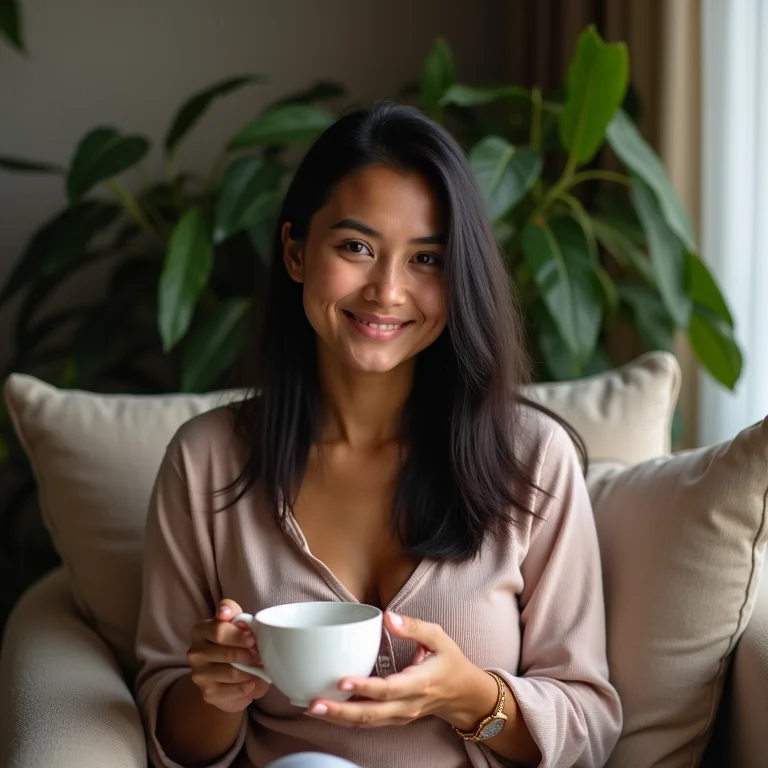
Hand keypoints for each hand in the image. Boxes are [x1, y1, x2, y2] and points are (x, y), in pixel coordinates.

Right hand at [187, 599, 270, 712]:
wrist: (224, 674)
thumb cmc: (233, 641)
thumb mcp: (234, 621)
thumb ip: (230, 611)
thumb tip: (224, 612)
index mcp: (200, 630)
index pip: (218, 630)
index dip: (238, 635)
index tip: (252, 639)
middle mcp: (195, 652)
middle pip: (225, 653)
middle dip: (248, 654)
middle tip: (260, 654)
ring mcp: (199, 674)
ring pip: (231, 673)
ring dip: (251, 671)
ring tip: (260, 667)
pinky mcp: (207, 693)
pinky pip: (233, 691)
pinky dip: (248, 687)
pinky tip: (253, 682)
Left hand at [305, 611, 497, 729]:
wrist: (464, 696)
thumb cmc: (450, 663)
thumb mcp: (439, 638)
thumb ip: (414, 627)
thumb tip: (387, 616)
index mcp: (420, 683)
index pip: (389, 689)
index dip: (366, 688)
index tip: (342, 681)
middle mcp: (408, 705)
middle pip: (371, 714)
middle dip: (340, 711)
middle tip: (313, 703)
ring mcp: (400, 716)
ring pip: (366, 723)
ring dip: (338, 718)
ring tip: (311, 708)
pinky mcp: (393, 719)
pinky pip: (368, 722)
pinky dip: (346, 719)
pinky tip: (326, 710)